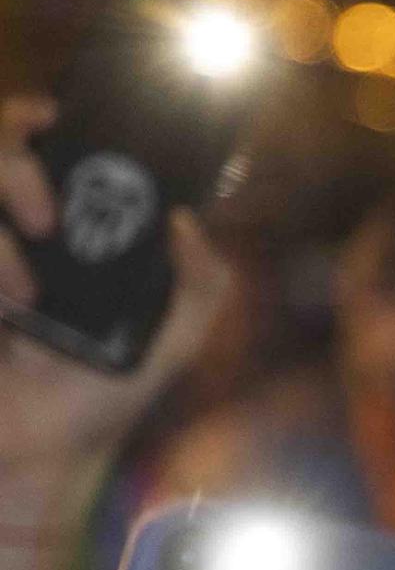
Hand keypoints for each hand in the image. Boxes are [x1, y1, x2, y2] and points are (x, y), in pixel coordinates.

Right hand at [0, 96, 233, 502]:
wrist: (34, 456)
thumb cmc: (96, 401)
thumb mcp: (168, 347)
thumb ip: (200, 287)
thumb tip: (189, 220)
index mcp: (60, 234)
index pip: (36, 147)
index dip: (35, 118)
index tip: (58, 113)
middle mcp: (9, 232)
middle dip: (13, 159)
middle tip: (47, 219)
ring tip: (24, 293)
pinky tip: (9, 305)